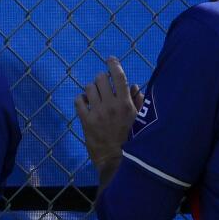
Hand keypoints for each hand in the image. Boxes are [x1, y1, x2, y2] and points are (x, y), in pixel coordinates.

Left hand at [75, 57, 143, 180]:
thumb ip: (138, 101)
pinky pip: (78, 101)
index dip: (113, 64)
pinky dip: (81, 99)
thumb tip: (135, 86)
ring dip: (91, 89)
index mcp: (126, 103)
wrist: (117, 160)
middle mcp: (111, 105)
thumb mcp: (139, 120)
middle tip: (102, 85)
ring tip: (94, 96)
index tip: (110, 59)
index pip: (119, 76)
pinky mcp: (86, 121)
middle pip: (101, 79)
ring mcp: (97, 112)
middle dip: (101, 79)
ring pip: (89, 88)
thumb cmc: (132, 140)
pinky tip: (85, 103)